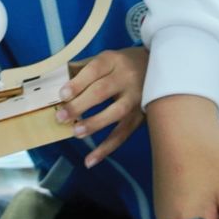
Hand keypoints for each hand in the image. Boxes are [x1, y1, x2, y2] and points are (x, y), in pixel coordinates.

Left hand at [55, 46, 147, 164]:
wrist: (161, 67)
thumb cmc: (124, 64)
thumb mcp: (107, 58)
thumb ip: (85, 69)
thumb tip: (58, 82)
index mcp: (114, 60)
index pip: (94, 70)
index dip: (78, 83)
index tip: (62, 95)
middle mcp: (127, 78)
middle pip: (102, 91)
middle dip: (80, 105)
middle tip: (61, 117)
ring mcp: (136, 98)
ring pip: (115, 113)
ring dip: (94, 124)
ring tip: (76, 132)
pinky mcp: (140, 116)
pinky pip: (122, 134)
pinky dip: (106, 149)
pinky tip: (90, 160)